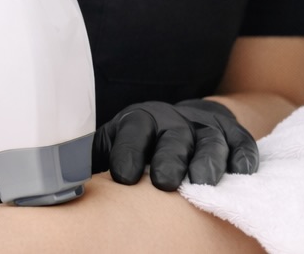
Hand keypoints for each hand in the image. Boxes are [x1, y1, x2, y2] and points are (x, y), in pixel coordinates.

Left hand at [93, 99, 258, 189]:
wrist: (176, 122)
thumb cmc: (138, 146)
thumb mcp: (110, 146)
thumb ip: (90, 159)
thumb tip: (60, 179)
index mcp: (139, 120)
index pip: (133, 130)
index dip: (128, 151)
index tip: (123, 177)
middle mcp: (173, 120)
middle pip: (174, 136)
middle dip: (170, 158)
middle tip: (166, 183)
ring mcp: (205, 126)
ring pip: (209, 139)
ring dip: (208, 159)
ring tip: (203, 181)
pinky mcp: (233, 134)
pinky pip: (242, 142)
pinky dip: (243, 155)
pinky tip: (241, 171)